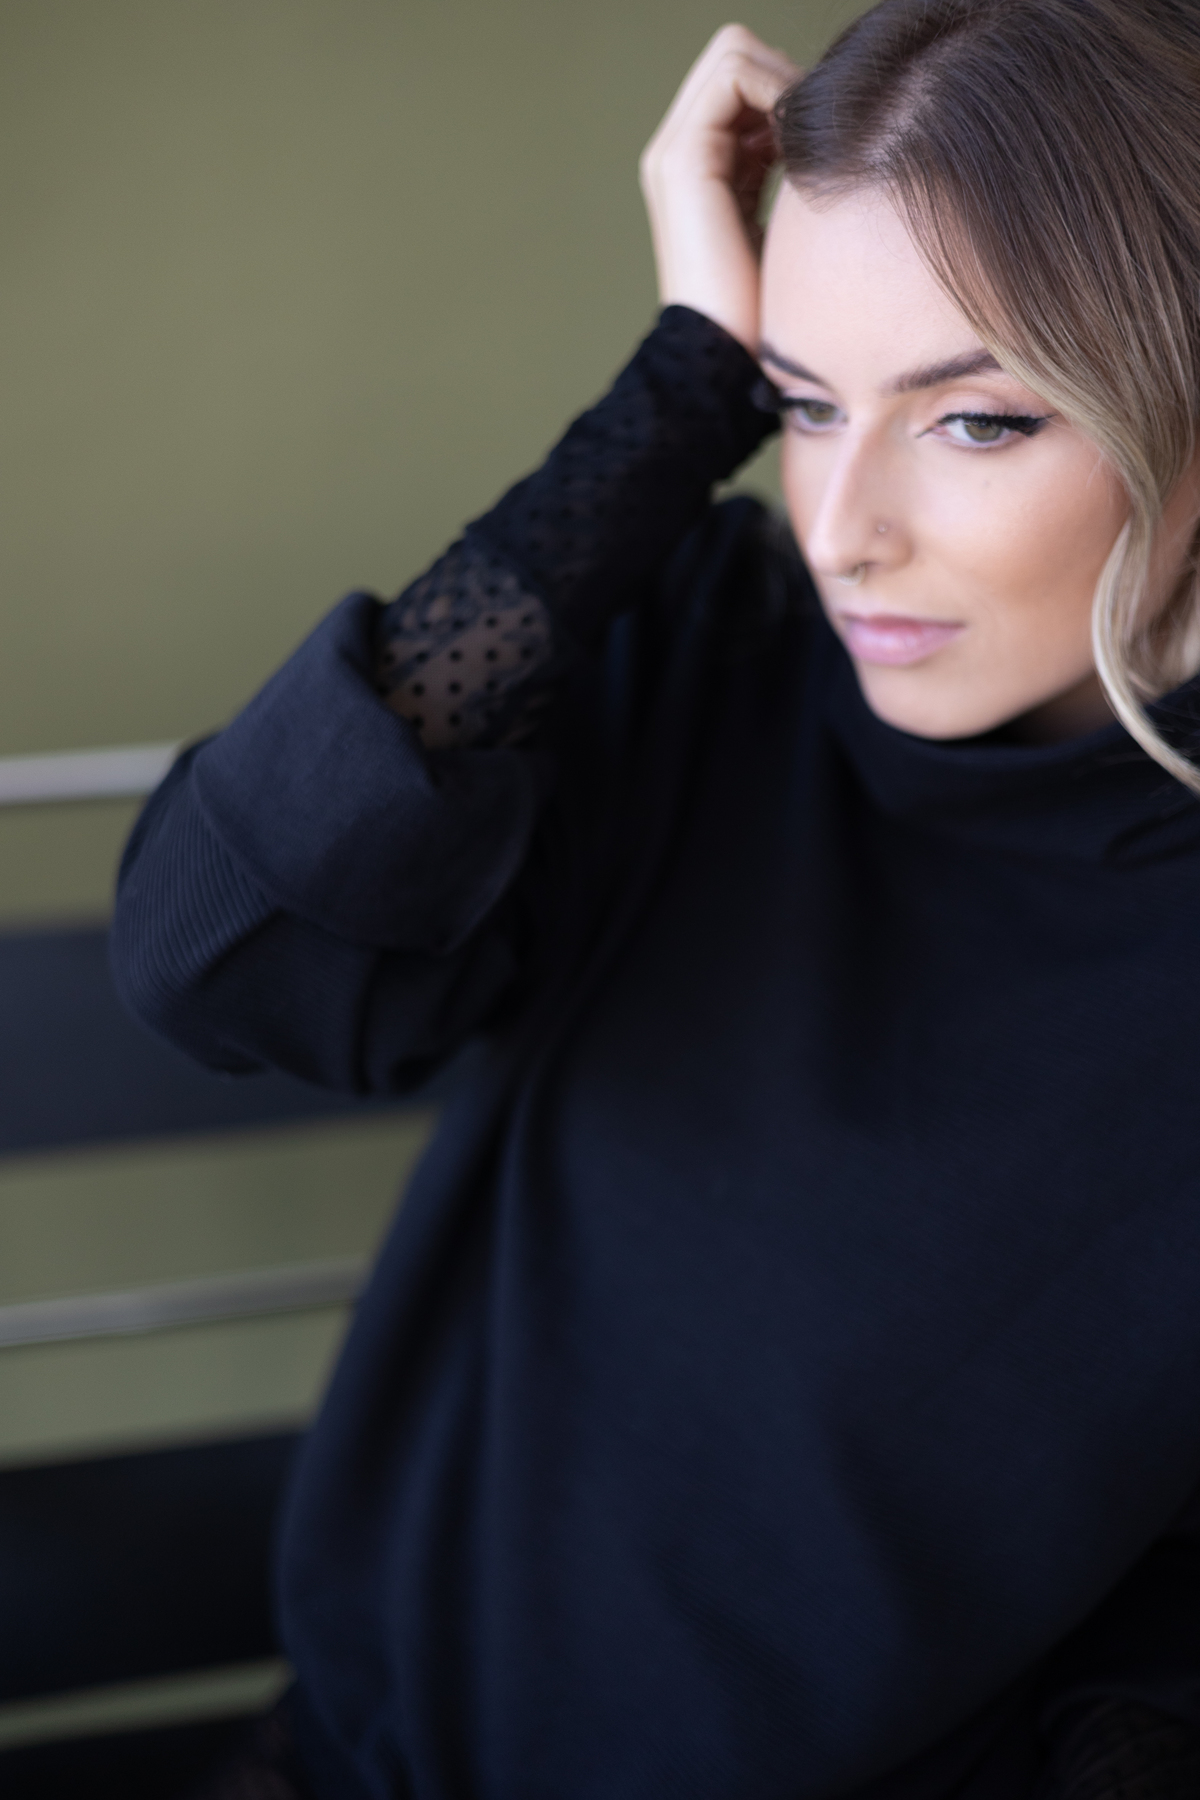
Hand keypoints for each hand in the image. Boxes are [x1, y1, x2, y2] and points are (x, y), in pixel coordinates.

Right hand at [639, 24, 801, 353]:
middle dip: (784, 74)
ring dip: (784, 79)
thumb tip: (819, 126)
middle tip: (819, 127)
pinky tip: (801, 138)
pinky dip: (776, 89)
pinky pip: (732, 76)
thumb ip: (784, 168)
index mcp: (697, 165)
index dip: (786, 86)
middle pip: (736, 52)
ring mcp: (674, 151)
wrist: (729, 356)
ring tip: (809, 135)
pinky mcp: (683, 159)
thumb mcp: (781, 222)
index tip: (819, 136)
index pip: (742, 76)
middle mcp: (678, 150)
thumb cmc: (767, 307)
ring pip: (734, 52)